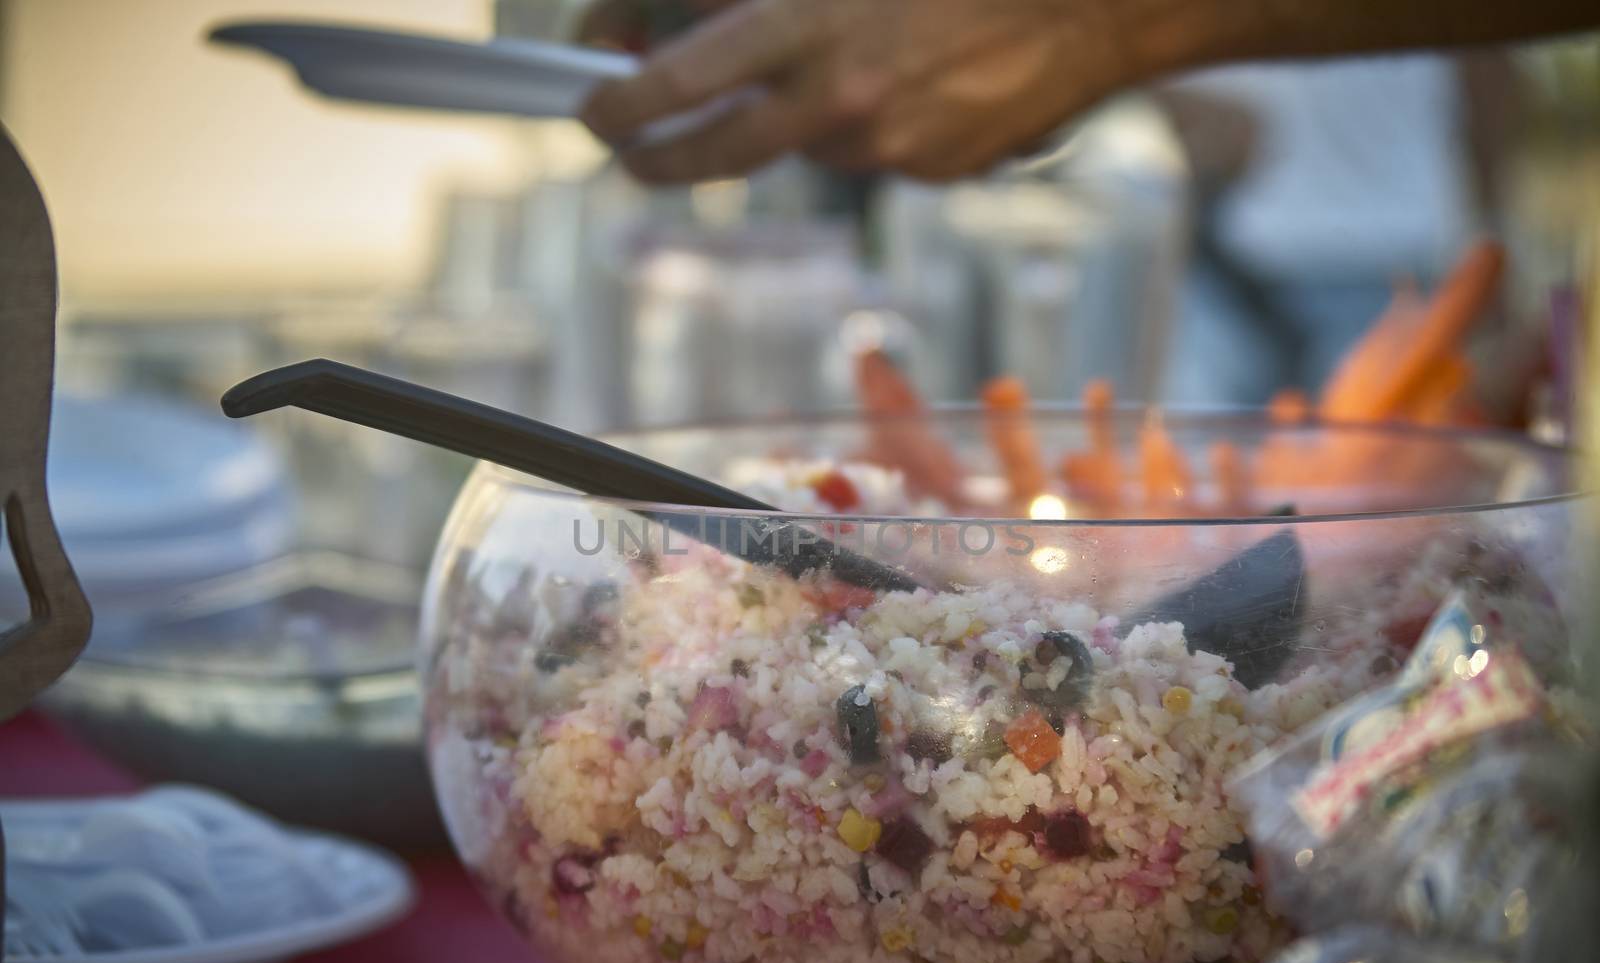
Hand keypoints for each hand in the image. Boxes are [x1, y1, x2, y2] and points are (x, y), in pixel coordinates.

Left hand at [579, 0, 1141, 183]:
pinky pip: (872, 150)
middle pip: (717, 154)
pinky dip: (872, 117)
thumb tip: (667, 21)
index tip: (592, 103)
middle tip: (631, 149)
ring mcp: (890, 145)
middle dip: (659, 157)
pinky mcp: (932, 171)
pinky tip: (918, 70)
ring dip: (801, 108)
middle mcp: (841, 97)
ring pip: (807, 141)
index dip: (620, 100)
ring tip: (865, 46)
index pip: (679, 81)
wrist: (1098, 1)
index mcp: (810, 21)